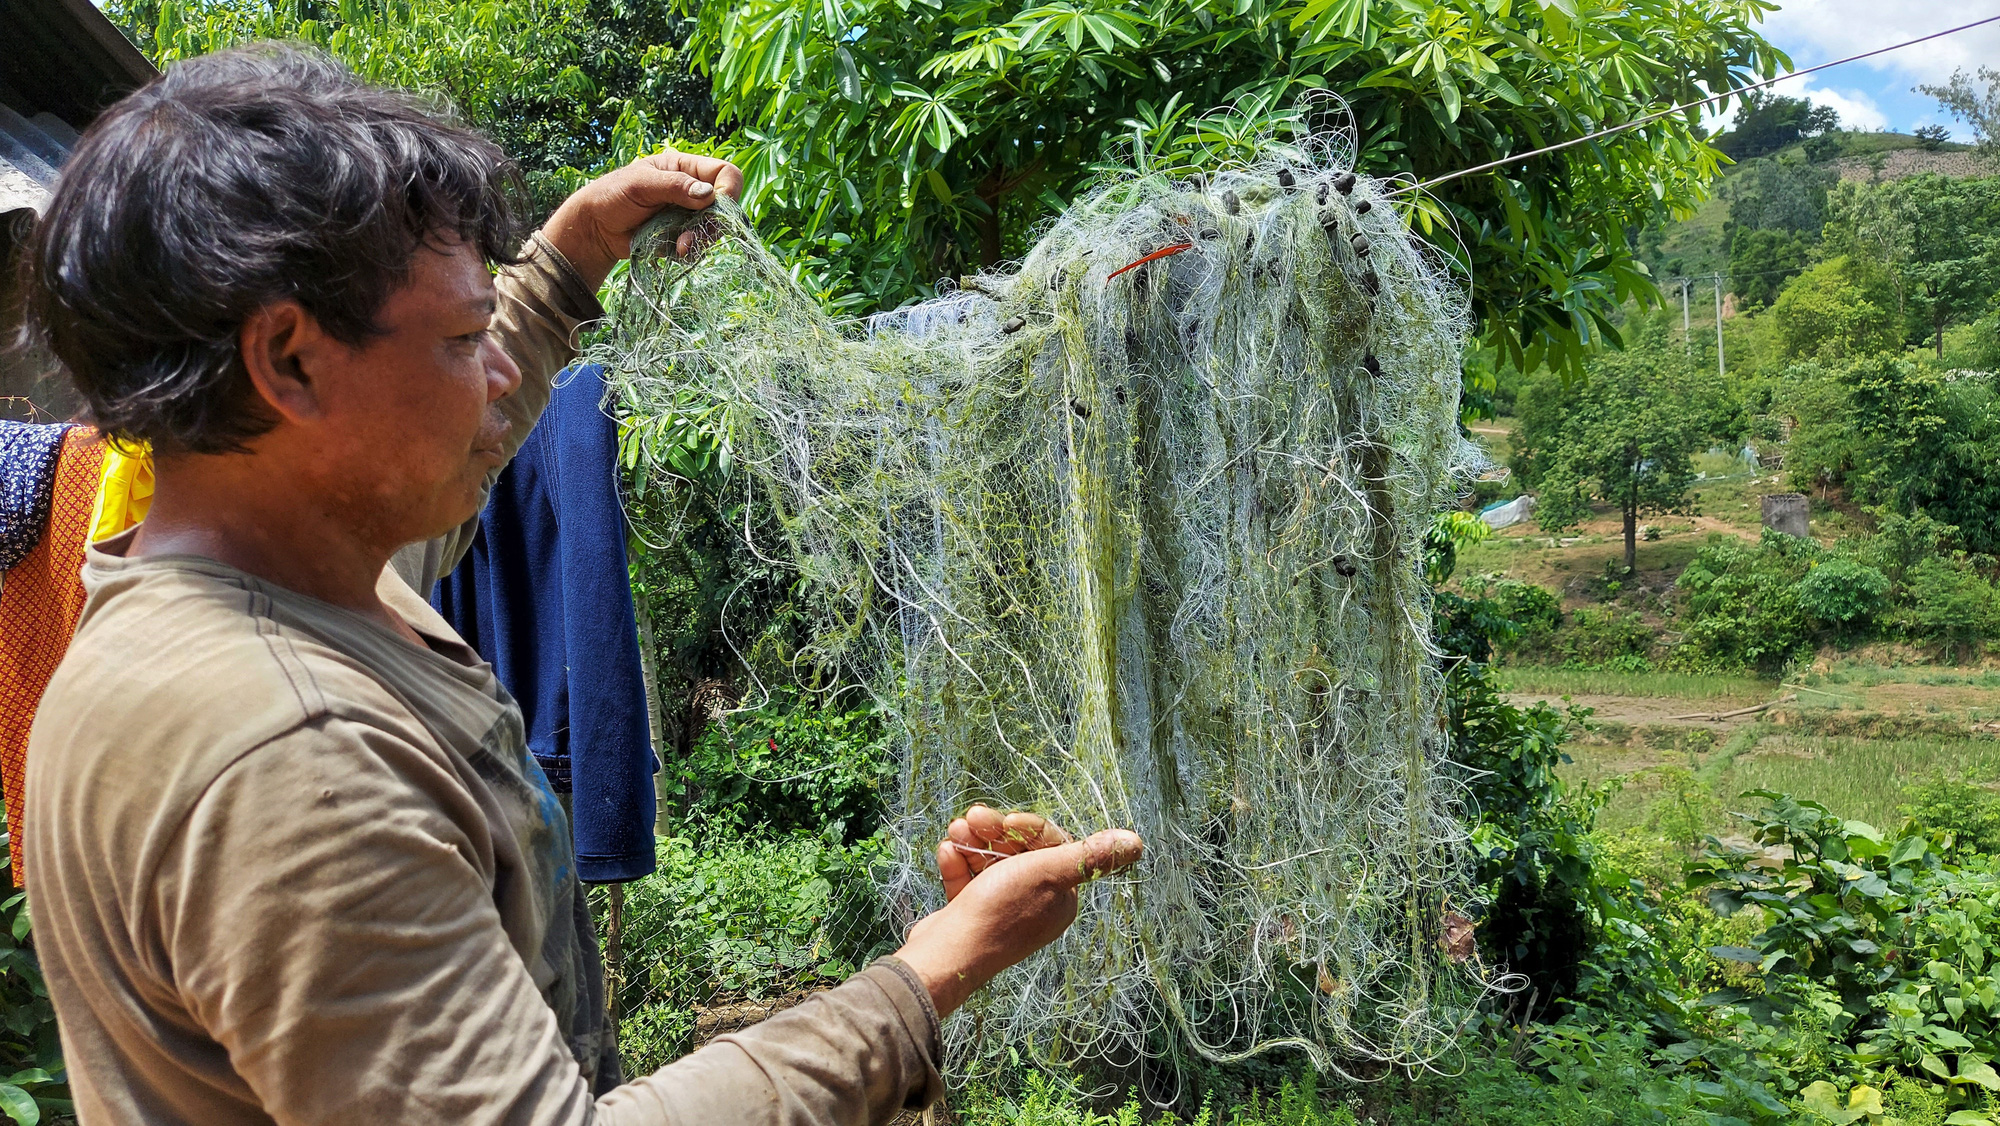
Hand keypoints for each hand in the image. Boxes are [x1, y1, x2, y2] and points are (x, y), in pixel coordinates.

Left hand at [538, 149, 744, 289]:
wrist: (596, 228)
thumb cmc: (612, 196)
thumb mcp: (641, 184)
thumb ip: (674, 186)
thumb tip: (708, 194)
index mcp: (685, 168)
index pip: (725, 173)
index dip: (728, 190)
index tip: (716, 207)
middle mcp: (692, 189)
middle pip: (725, 205)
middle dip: (712, 223)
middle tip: (691, 236)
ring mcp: (689, 214)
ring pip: (715, 228)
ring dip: (700, 240)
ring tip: (679, 247)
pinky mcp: (683, 235)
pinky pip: (700, 245)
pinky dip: (691, 251)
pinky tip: (675, 252)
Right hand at [893, 805, 1143, 1016]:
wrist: (947, 954)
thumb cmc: (1000, 912)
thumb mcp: (1048, 874)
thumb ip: (1090, 856)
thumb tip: (1136, 842)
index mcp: (1059, 897)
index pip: (1050, 846)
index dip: (1027, 827)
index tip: (1007, 818)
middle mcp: (1033, 904)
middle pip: (1017, 850)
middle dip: (994, 831)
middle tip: (972, 819)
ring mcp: (1001, 910)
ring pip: (988, 860)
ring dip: (972, 841)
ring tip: (955, 832)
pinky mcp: (971, 913)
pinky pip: (967, 877)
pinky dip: (957, 863)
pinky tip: (947, 852)